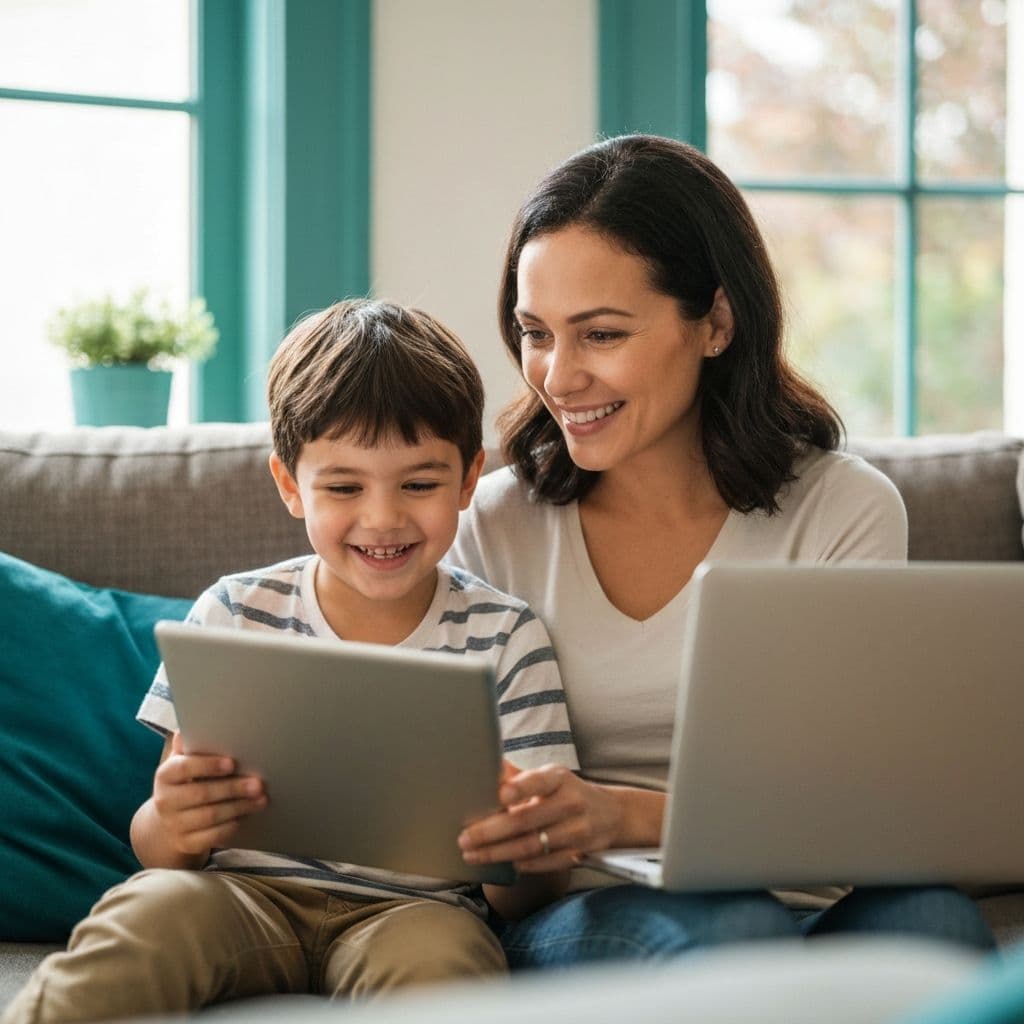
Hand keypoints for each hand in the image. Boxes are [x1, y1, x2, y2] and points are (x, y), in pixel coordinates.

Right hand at [151, 732, 266, 858]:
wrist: (166, 824)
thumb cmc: (184, 784)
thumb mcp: (182, 763)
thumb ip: (190, 745)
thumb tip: (190, 723)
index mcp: (165, 776)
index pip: (182, 768)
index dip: (207, 765)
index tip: (231, 763)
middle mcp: (165, 801)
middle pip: (202, 794)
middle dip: (233, 788)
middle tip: (258, 783)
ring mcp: (174, 824)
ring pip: (210, 816)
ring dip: (239, 807)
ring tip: (261, 798)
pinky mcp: (185, 843)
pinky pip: (211, 837)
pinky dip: (230, 826)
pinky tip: (246, 816)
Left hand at [458, 759, 622, 871]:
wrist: (611, 814)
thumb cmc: (567, 791)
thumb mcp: (550, 776)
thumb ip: (518, 777)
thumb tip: (486, 766)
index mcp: (560, 779)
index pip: (538, 782)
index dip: (520, 789)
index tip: (500, 795)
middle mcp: (570, 803)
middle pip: (526, 820)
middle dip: (491, 832)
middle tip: (464, 838)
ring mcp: (577, 830)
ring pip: (532, 845)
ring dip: (499, 853)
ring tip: (473, 855)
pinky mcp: (579, 853)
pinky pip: (545, 863)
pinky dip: (523, 865)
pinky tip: (502, 864)